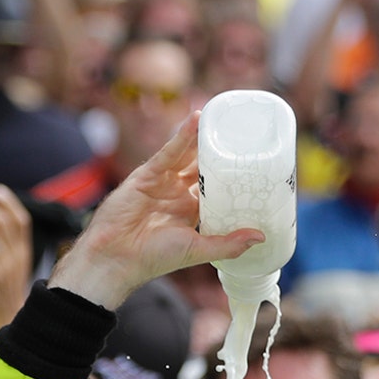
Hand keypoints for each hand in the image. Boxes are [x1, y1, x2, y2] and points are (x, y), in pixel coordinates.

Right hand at [49, 112, 262, 308]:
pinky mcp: (147, 174)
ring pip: (188, 155)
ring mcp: (162, 182)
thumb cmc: (154, 258)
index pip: (216, 188)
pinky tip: (196, 120)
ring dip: (203, 138)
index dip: (232, 176)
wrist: (116, 257)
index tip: (255, 163)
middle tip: (242, 135)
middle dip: (220, 152)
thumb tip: (262, 238)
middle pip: (203, 167)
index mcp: (190, 211)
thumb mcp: (198, 250)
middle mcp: (177, 193)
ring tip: (222, 120)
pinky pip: (169, 151)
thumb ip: (229, 244)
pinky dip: (182, 136)